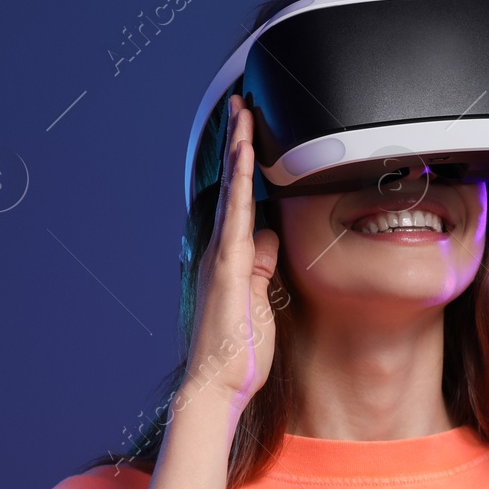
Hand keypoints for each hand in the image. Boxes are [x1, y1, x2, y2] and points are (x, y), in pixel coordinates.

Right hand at [183, 94, 281, 415]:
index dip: (244, 163)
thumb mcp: (261, 297)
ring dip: (237, 153)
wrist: (218, 383)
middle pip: (231, 185)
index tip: (249, 130)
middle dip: (237, 143)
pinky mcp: (227, 269)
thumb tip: (270, 237)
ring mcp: (221, 257)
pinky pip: (236, 218)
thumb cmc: (239, 347)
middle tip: (243, 104)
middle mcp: (221, 250)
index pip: (240, 199)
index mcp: (231, 256)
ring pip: (231, 193)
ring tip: (243, 116)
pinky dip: (239, 187)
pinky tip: (244, 162)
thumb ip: (263, 264)